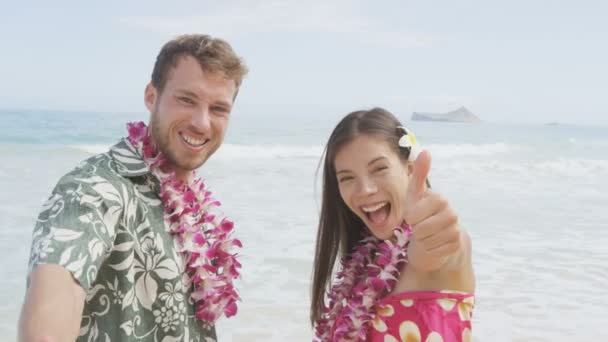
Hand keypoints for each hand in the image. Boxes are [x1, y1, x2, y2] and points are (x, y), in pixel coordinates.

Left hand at [404, 150, 461, 271]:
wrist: (435, 237)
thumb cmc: (421, 213)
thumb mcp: (415, 195)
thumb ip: (418, 174)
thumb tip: (425, 151)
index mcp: (440, 199)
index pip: (414, 213)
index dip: (410, 217)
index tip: (413, 215)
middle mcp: (451, 213)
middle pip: (420, 228)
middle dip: (415, 230)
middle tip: (420, 226)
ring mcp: (455, 230)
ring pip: (427, 241)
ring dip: (422, 240)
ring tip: (426, 235)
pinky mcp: (456, 246)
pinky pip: (434, 251)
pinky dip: (429, 250)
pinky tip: (434, 244)